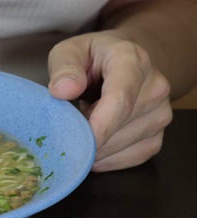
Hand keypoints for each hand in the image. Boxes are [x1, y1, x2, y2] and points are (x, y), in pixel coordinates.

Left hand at [47, 30, 172, 171]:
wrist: (118, 61)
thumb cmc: (90, 57)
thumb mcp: (68, 51)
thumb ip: (64, 67)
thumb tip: (63, 90)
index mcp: (132, 61)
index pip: (120, 99)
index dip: (98, 126)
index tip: (76, 143)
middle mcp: (155, 87)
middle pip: (119, 126)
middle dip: (86, 136)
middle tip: (64, 129)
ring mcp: (160, 113)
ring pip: (123, 146)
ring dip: (94, 149)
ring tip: (78, 131)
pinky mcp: (157, 135)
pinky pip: (130, 158)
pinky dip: (106, 160)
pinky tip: (92, 148)